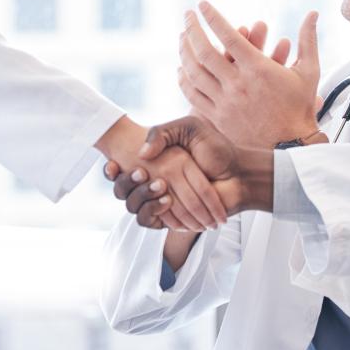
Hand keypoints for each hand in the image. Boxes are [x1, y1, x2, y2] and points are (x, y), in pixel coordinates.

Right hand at [96, 116, 226, 232]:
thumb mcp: (190, 128)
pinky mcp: (170, 219)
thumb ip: (163, 132)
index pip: (120, 168)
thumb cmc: (217, 149)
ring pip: (133, 206)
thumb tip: (142, 153)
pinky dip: (155, 212)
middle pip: (122, 190)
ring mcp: (160, 202)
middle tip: (140, 173)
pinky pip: (150, 221)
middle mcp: (152, 182)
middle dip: (124, 183)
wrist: (239, 174)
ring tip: (160, 187)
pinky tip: (167, 201)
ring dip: (142, 197)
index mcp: (153, 162)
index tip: (112, 164)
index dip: (110, 169)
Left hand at [178, 1, 321, 148]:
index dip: (212, 17)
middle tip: (187, 16)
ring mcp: (225, 102)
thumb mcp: (308, 71)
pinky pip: (193, 96)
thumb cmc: (300, 108)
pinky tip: (181, 69)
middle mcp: (238, 85)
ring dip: (185, 52)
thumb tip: (313, 13)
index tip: (202, 5)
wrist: (291, 148)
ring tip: (182, 37)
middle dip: (192, 29)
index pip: (228, 36)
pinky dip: (184, 80)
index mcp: (259, 69)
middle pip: (204, 52)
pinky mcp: (218, 118)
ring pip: (194, 73)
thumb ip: (308, 39)